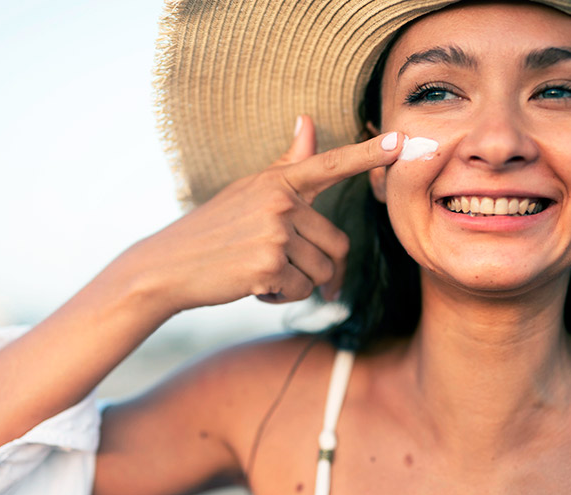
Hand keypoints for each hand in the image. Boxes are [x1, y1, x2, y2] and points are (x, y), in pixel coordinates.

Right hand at [132, 116, 402, 312]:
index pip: (329, 164)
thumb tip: (307, 121)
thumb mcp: (248, 190)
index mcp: (277, 181)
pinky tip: (255, 287)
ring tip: (264, 275)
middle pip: (336, 244)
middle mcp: (280, 201)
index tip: (401, 141)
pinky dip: (282, 297)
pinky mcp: (269, 265)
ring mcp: (275, 232)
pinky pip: (301, 290)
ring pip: (321, 271)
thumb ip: (286, 163)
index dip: (366, 155)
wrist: (169, 265)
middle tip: (297, 276)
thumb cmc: (213, 228)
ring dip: (299, 284)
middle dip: (322, 268)